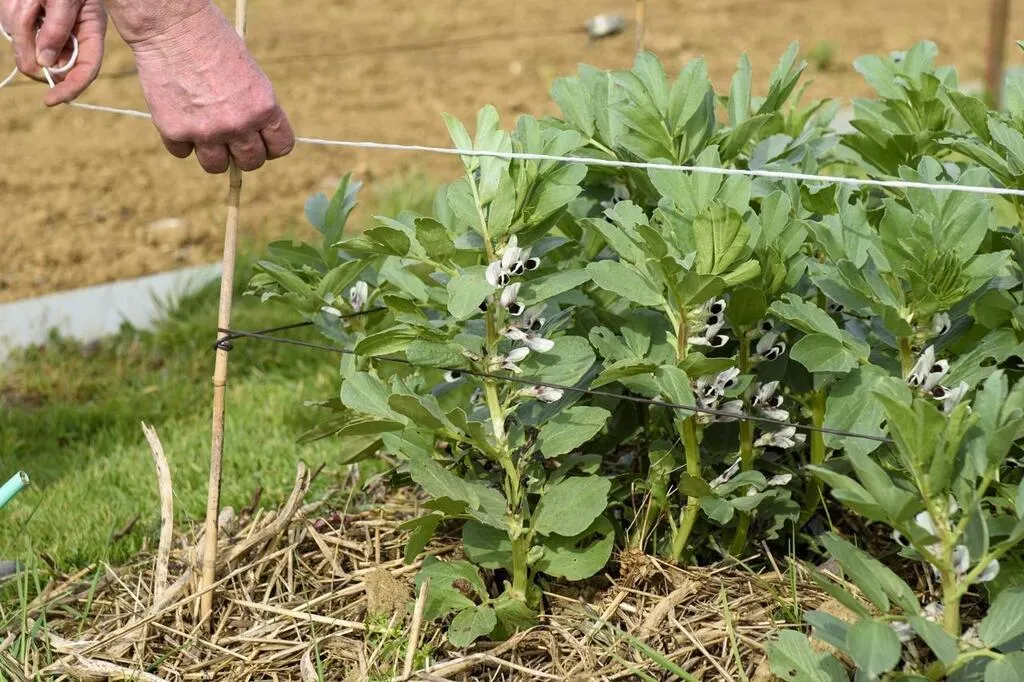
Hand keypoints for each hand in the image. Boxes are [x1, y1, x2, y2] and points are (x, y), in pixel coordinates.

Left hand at [0, 0, 105, 104]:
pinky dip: (10, 14)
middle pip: (49, 64)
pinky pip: (12, 30)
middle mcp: (70, 36)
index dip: (70, 88)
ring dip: (19, 23)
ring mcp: (48, 30)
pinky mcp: (29, 23)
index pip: (85, 71)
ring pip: (26, 46)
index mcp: (90, 33)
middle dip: (31, 46)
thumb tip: (45, 64)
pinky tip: (20, 0)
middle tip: (25, 15)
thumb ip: (56, 30)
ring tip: (27, 0)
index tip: (50, 100)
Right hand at [126, 2, 293, 173]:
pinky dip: (181, 140)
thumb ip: (255, 110)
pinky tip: (179, 115)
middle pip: (250, 162)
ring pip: (216, 166)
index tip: (261, 142)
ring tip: (204, 130)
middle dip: (242, 153)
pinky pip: (182, 152)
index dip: (270, 147)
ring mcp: (206, 131)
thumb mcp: (250, 75)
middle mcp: (239, 124)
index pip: (280, 147)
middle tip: (231, 138)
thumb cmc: (213, 43)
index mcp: (264, 108)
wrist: (173, 26)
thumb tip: (252, 141)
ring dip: (213, 153)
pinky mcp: (175, 131)